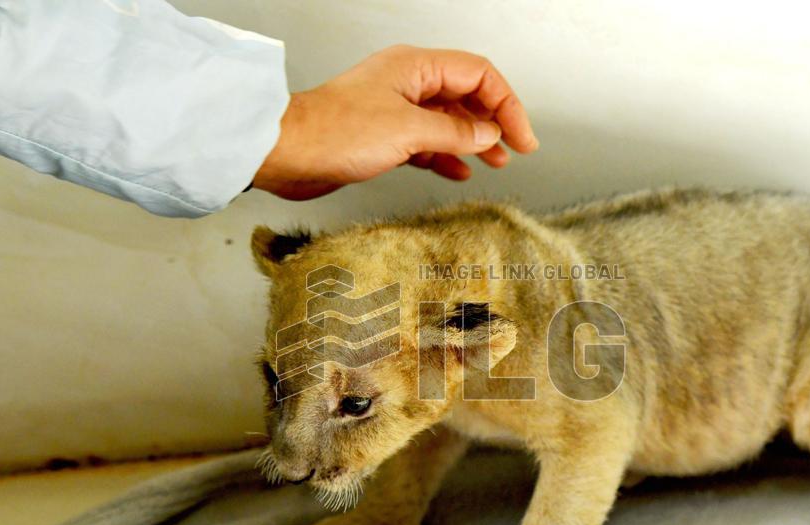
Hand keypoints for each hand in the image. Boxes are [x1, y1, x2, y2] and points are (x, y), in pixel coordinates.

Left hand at [252, 45, 538, 199]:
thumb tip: (488, 134)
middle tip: (515, 150)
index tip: (522, 137)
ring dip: (473, 142)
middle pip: (466, 96)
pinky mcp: (382, 137)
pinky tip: (459, 172)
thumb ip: (455, 133)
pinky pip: (426, 143)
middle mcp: (407, 84)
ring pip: (447, 122)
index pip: (479, 75)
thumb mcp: (408, 131)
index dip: (507, 105)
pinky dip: (446, 157)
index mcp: (415, 67)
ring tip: (494, 162)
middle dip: (493, 123)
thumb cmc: (334, 131)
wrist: (287, 153)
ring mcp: (394, 110)